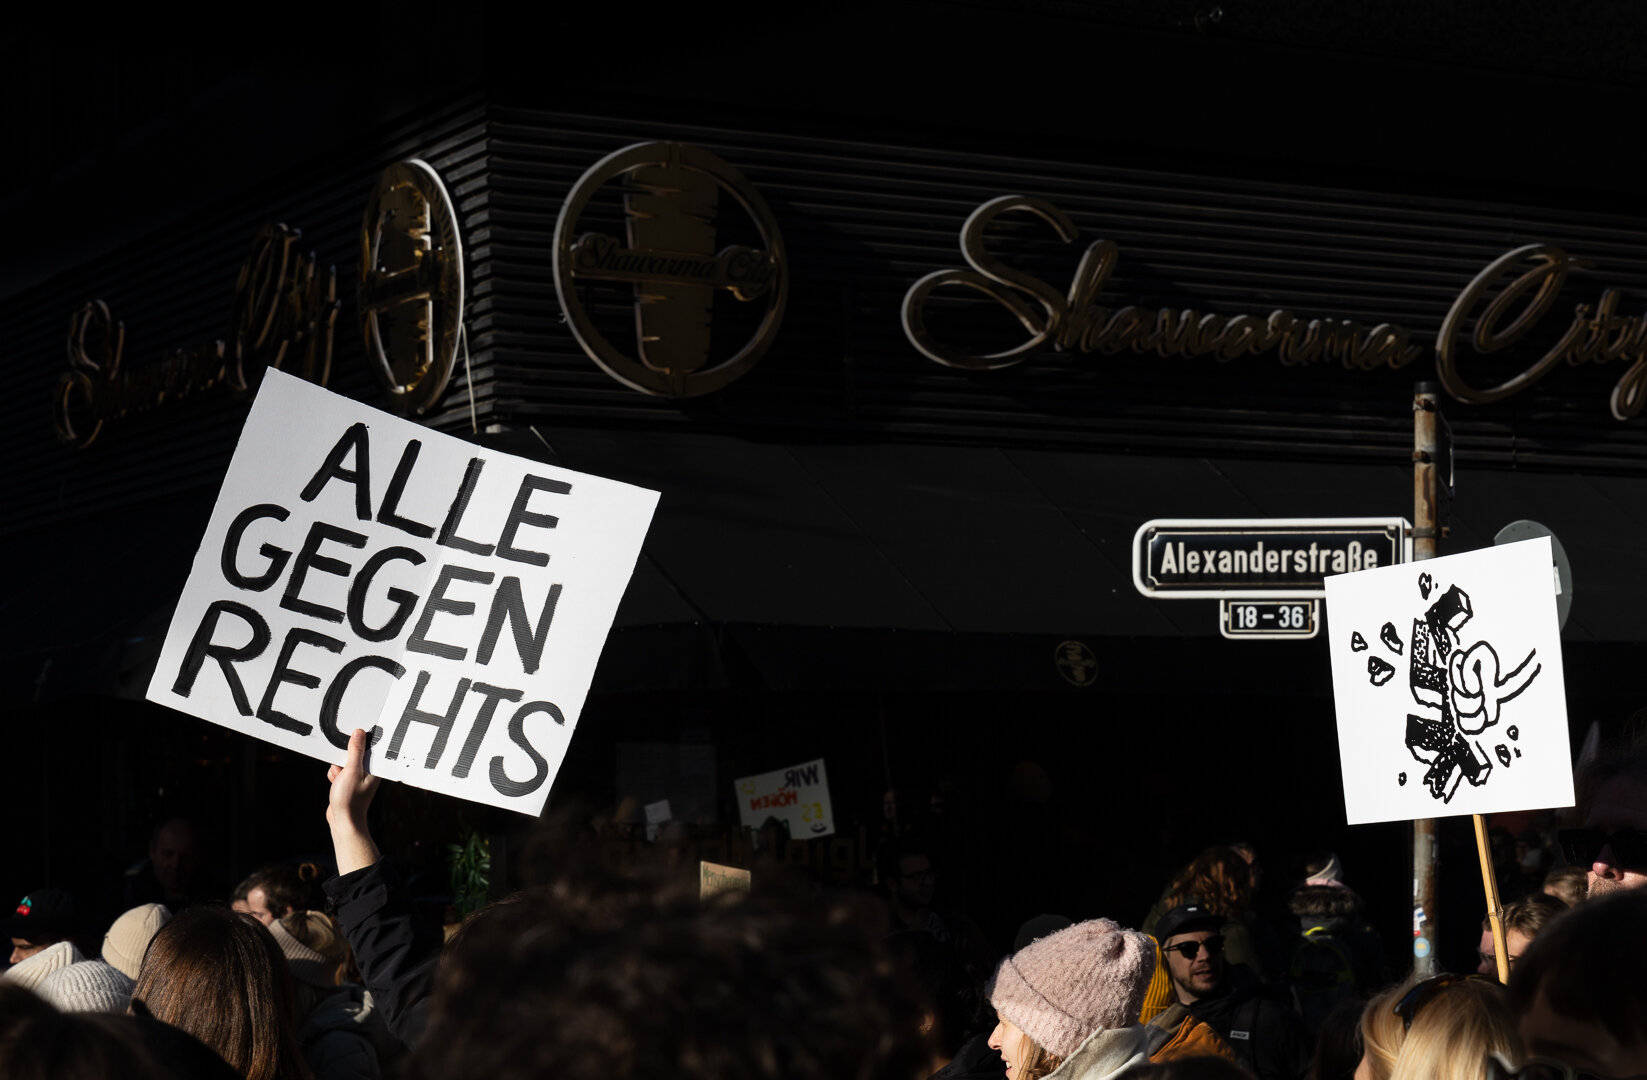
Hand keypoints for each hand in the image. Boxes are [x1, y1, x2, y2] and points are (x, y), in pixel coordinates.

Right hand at [327, 728, 381, 874]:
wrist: (342, 821)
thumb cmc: (351, 798)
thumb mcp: (352, 770)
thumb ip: (355, 751)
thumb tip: (359, 732)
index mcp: (375, 766)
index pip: (370, 746)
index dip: (361, 740)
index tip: (355, 732)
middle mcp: (369, 770)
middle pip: (354, 752)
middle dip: (344, 758)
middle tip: (343, 767)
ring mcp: (358, 777)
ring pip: (344, 761)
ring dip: (337, 768)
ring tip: (338, 779)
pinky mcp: (348, 782)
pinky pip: (339, 771)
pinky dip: (335, 775)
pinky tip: (334, 783)